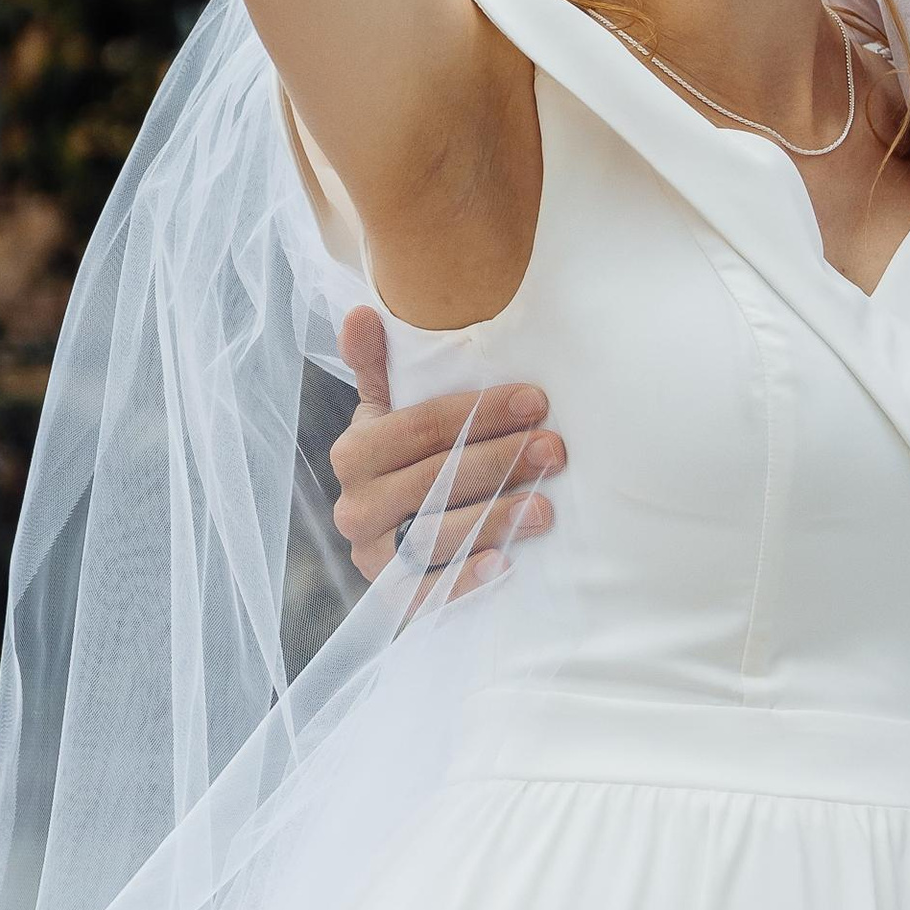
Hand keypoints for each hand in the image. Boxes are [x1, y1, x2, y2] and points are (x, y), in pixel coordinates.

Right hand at [328, 307, 565, 594]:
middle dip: (500, 461)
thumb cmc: (402, 457)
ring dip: (494, 519)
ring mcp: (372, 556)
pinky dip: (466, 578)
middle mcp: (355, 507)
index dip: (480, 411)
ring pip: (436, 534)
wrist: (389, 531)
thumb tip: (364, 310)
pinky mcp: (394, 598)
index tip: (535, 399)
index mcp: (354, 453)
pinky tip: (506, 564)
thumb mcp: (387, 410)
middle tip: (556, 449)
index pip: (422, 427)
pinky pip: (429, 593)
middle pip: (434, 479)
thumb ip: (378, 365)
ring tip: (547, 506)